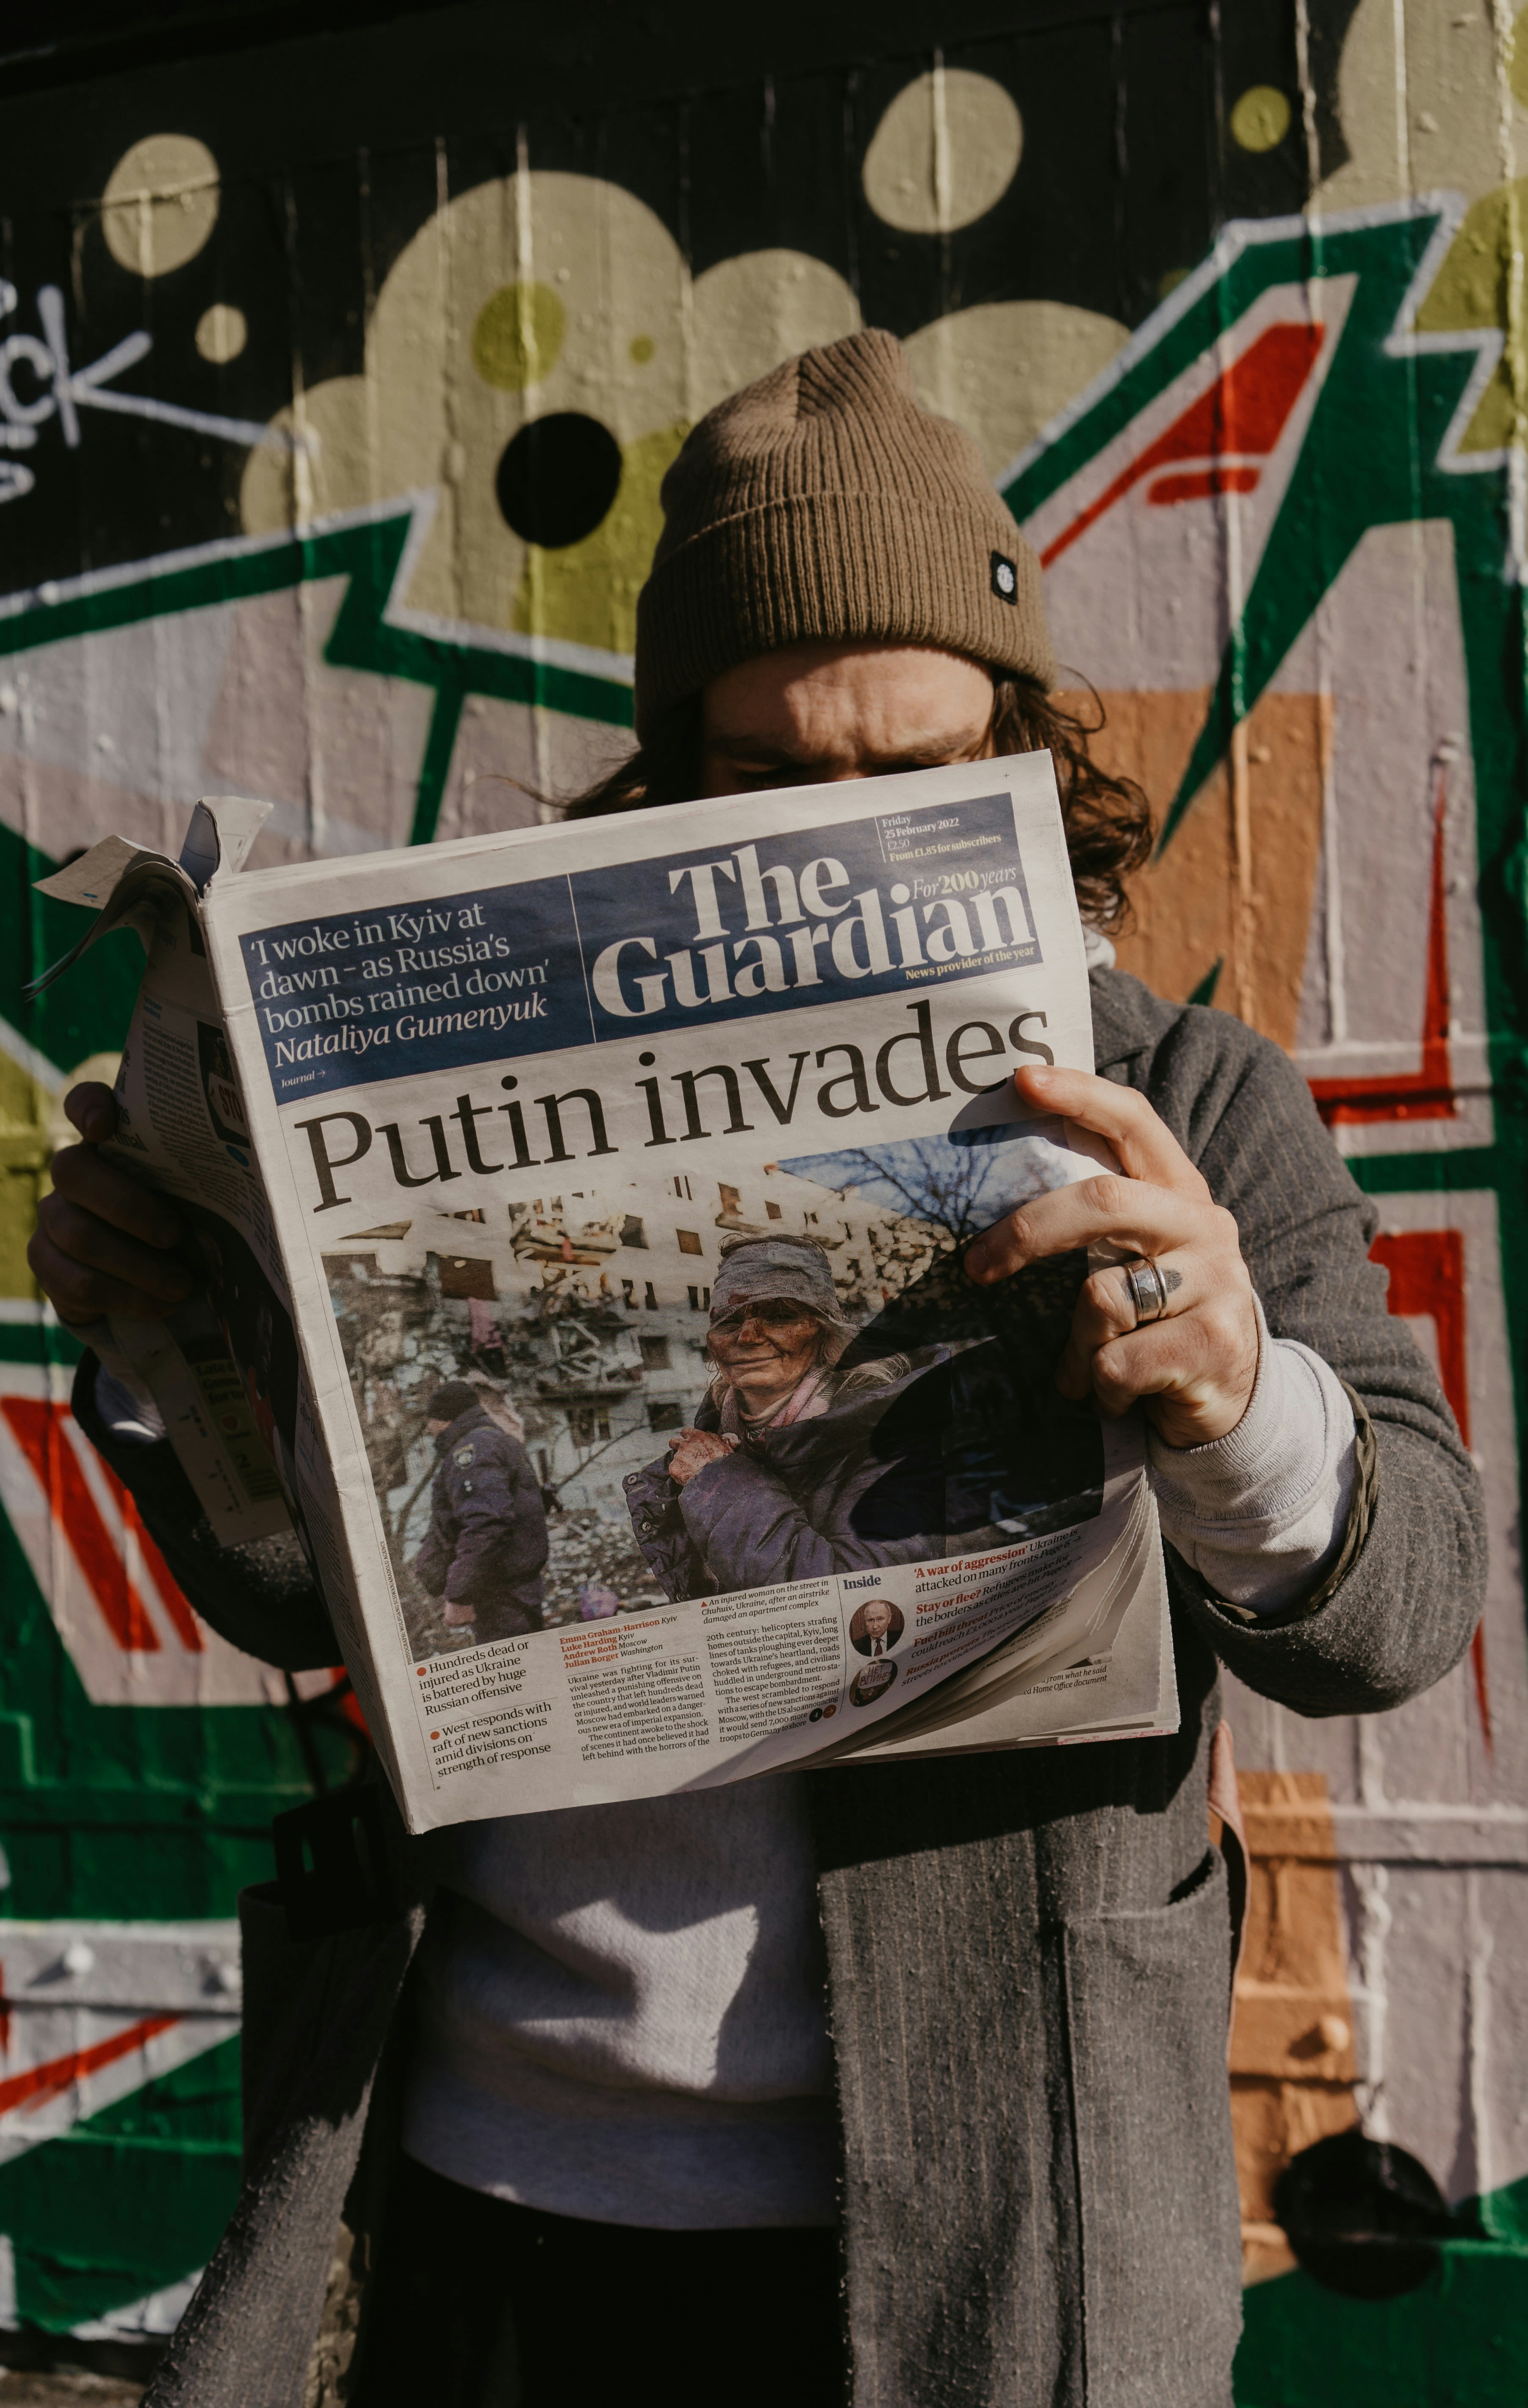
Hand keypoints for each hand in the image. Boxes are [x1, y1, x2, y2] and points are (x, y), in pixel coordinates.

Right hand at [28, 1083, 192, 1322]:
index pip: (85, 1103)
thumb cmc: (187, 1225)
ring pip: (78, 1235)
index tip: (105, 1126)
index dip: (89, 1107)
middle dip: (129, 1207)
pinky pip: (76, 1282)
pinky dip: (125, 1297)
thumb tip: (257, 1172)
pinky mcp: (46, 1263)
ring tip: (181, 1285)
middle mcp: (73, 1172)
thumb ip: (208, 1179)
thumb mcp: (200, 1199)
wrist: (152, 1283)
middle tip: (175, 1235)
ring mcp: (53, 1216)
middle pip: (73, 1171)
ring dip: (137, 1266)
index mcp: (113, 1144)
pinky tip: (159, 1305)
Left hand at [667, 1428, 733, 1486]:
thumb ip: (714, 1438)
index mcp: (697, 1437)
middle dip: (677, 1447)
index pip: (685, 1431)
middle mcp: (685, 1445)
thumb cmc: (723, 1463)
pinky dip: (680, 1474)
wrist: (717, 1479)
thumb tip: (709, 1435)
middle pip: (674, 1442)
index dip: (687, 1437)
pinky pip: (674, 1470)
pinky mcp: (674, 1469)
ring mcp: (678, 1457)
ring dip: (681, 1463)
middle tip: (685, 1455)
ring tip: (692, 1471)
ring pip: (676, 1458)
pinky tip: (689, 1478)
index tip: (690, 1442)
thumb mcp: (724, 1445)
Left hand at [964, 1064, 1258, 1448]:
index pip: (1133, 1121)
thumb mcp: (1133, 1260)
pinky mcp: (1212, 1344)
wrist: (1232, 1400)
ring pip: (1102, 1299)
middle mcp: (1205, 1226)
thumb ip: (1094, 1223)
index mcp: (1179, 1193)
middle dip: (1028, 1231)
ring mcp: (1216, 1284)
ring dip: (1076, 1345)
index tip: (1021, 1080)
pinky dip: (1099, 1386)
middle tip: (975, 1265)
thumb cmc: (1158, 1321)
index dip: (1079, 1094)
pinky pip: (1115, 1361)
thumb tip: (996, 1192)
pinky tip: (1117, 1394)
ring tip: (1088, 1366)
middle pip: (1103, 1201)